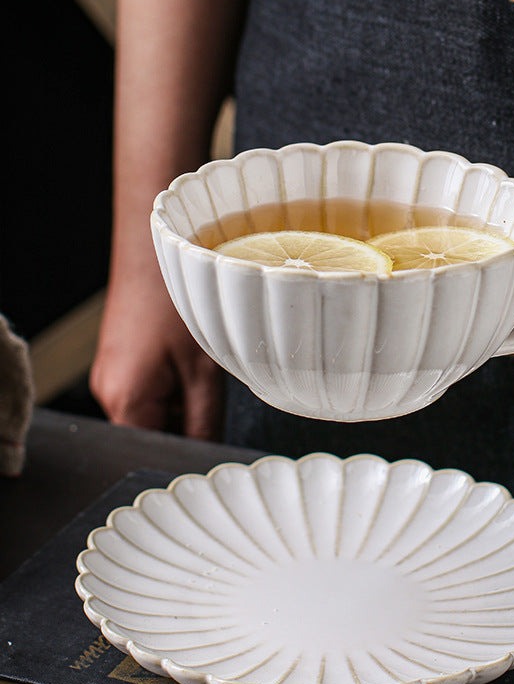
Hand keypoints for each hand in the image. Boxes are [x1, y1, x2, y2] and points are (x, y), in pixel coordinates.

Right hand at [90, 272, 223, 440]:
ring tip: (199, 367)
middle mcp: (109, 391)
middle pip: (155, 432)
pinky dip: (173, 381)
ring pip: (155, 409)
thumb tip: (208, 452)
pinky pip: (149, 387)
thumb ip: (205, 421)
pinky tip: (188, 356)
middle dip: (187, 422)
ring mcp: (112, 374)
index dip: (189, 451)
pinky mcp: (121, 359)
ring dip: (182, 400)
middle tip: (213, 393)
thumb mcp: (203, 371)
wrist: (151, 248)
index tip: (216, 440)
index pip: (157, 452)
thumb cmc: (174, 301)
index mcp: (126, 400)